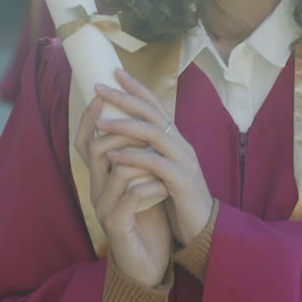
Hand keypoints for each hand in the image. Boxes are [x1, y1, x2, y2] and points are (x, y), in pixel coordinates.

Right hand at [77, 94, 171, 287]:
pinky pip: (129, 197)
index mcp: (101, 177)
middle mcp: (97, 190)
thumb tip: (144, 121)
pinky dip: (149, 187)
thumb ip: (137, 157)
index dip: (91, 116)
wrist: (147, 265)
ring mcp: (104, 209)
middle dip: (120, 131)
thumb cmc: (147, 221)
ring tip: (161, 159)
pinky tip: (164, 186)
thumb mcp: (141, 183)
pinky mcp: (117, 227)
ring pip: (116, 171)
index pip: (86, 141)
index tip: (104, 92)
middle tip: (142, 125)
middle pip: (95, 150)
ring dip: (142, 159)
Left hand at [95, 70, 213, 247]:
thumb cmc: (177, 199)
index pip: (156, 106)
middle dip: (125, 98)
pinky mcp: (182, 181)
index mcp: (176, 140)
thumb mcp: (161, 170)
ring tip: (100, 123)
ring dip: (124, 126)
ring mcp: (184, 161)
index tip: (115, 72)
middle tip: (100, 87)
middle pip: (152, 112)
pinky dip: (132, 157)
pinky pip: (155, 163)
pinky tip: (113, 156)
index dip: (136, 87)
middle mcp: (181, 145)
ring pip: (153, 133)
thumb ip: (149, 152)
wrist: (201, 229)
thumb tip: (126, 135)